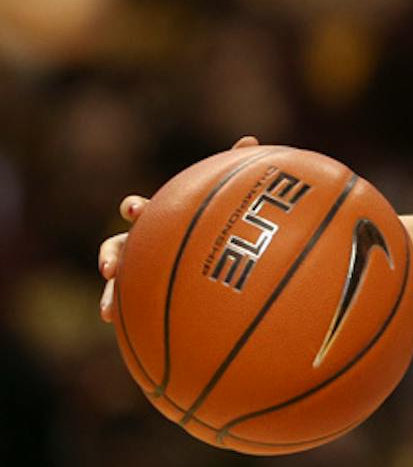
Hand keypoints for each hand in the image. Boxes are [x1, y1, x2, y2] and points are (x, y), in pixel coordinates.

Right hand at [97, 136, 258, 322]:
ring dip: (110, 292)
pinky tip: (121, 327)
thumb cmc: (219, 227)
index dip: (135, 208)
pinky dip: (123, 314)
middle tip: (111, 266)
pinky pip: (131, 307)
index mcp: (160, 221)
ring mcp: (142, 270)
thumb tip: (249, 140)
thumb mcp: (226, 202)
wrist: (219, 263)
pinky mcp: (144, 294)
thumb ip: (233, 173)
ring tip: (108, 310)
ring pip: (117, 281)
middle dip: (111, 253)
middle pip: (117, 245)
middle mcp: (144, 244)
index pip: (141, 210)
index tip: (137, 210)